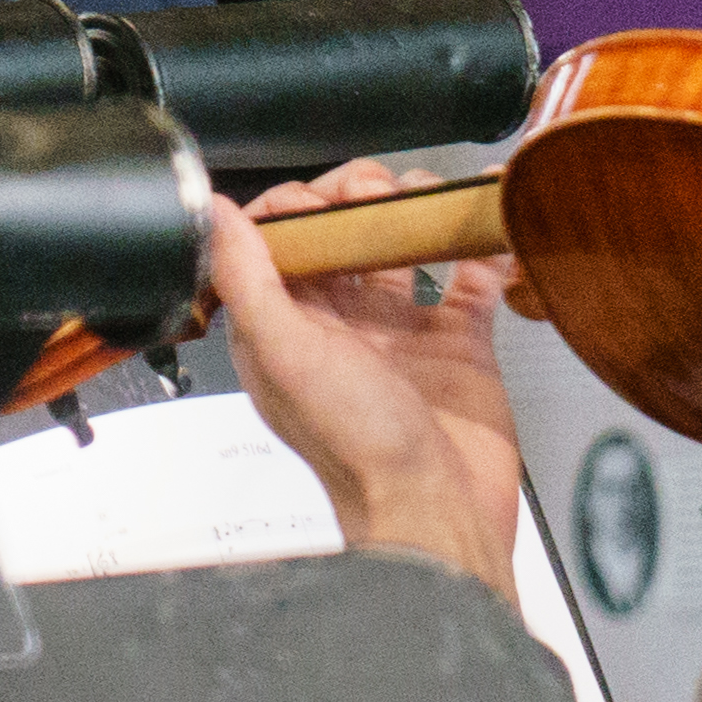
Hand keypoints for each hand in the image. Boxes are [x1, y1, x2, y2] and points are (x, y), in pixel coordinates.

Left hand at [195, 157, 527, 601]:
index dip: (296, 207)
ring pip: (402, 248)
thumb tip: (216, 214)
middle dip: (358, 197)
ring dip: (413, 211)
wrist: (438, 508)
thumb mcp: (287, 353)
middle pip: (342, 235)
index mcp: (286, 328)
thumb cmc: (357, 449)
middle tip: (377, 193)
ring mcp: (401, 331)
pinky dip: (481, 244)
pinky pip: (470, 276)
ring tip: (426, 198)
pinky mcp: (458, 342)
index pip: (278, 243)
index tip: (320, 200)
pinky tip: (486, 222)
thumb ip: (248, 280)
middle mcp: (340, 325)